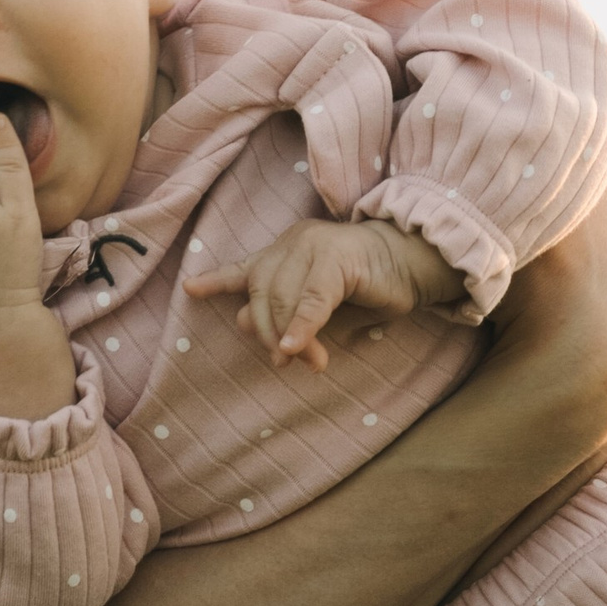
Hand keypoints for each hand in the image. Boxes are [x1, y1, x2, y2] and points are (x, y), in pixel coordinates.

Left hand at [185, 218, 458, 371]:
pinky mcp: (338, 258)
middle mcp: (294, 242)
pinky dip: (304, 327)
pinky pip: (312, 300)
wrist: (416, 262)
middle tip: (284, 363)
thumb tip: (244, 322)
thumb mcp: (321, 305)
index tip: (190, 290)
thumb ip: (286, 312)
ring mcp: (314, 246)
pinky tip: (301, 349)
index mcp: (288, 251)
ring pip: (283, 297)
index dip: (217, 280)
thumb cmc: (373, 285)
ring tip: (305, 360)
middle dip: (269, 331)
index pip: (247, 269)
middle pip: (261, 292)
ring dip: (290, 336)